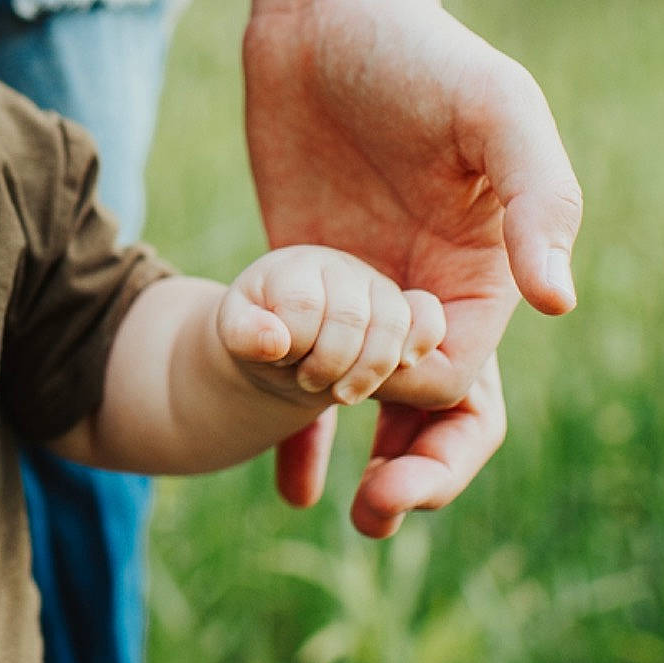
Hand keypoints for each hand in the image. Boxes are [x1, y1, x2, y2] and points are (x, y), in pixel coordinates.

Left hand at [219, 245, 445, 407]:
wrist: (286, 344)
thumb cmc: (260, 335)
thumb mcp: (235, 335)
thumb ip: (245, 334)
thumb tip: (275, 341)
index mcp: (295, 268)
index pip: (302, 306)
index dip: (294, 345)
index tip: (281, 360)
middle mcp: (341, 268)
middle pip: (348, 318)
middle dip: (327, 363)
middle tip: (307, 381)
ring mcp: (377, 287)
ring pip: (390, 324)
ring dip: (367, 370)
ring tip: (340, 394)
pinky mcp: (405, 309)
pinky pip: (428, 317)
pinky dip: (421, 341)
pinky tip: (404, 366)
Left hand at [244, 0, 582, 532]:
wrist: (321, 19)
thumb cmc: (417, 55)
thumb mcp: (492, 111)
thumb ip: (535, 196)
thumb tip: (559, 299)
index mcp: (483, 275)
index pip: (467, 377)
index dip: (430, 405)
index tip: (380, 392)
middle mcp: (427, 298)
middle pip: (435, 415)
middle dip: (418, 471)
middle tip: (379, 513)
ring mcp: (361, 298)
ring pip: (370, 408)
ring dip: (364, 465)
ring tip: (340, 516)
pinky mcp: (299, 285)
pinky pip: (301, 373)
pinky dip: (296, 429)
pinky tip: (283, 480)